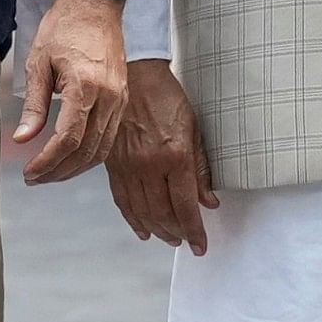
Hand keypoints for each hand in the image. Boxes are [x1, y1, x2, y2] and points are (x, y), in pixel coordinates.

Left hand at [12, 0, 130, 184]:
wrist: (95, 5)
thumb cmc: (65, 28)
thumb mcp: (39, 63)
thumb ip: (34, 104)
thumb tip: (23, 139)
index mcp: (86, 86)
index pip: (68, 139)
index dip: (48, 162)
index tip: (30, 172)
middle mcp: (109, 97)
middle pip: (86, 151)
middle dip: (59, 171)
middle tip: (36, 178)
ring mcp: (120, 99)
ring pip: (101, 149)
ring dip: (75, 167)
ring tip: (51, 172)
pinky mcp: (123, 99)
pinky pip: (109, 137)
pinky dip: (90, 154)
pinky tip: (71, 156)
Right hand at [107, 58, 217, 250]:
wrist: (134, 76)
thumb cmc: (166, 97)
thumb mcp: (194, 129)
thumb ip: (201, 169)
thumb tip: (209, 201)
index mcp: (174, 155)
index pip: (186, 205)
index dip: (195, 231)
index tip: (200, 246)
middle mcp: (149, 165)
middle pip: (163, 214)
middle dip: (177, 233)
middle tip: (187, 241)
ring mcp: (128, 166)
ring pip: (142, 211)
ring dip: (157, 230)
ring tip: (169, 238)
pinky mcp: (113, 164)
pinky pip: (122, 200)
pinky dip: (133, 219)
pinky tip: (142, 229)